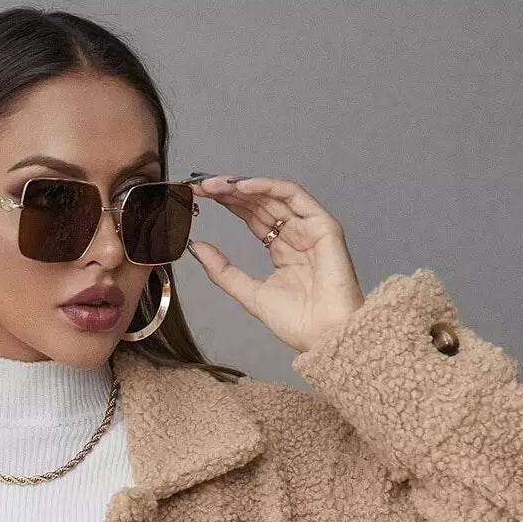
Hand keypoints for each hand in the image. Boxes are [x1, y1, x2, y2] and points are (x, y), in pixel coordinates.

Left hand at [186, 174, 364, 355]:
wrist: (323, 336)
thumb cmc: (297, 322)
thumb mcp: (249, 293)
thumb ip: (223, 271)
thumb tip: (199, 247)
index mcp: (282, 249)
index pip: (251, 216)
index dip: (227, 204)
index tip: (200, 197)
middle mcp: (296, 234)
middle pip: (260, 203)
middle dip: (230, 192)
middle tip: (202, 186)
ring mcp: (310, 227)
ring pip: (273, 195)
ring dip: (244, 186)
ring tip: (216, 185)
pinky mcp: (322, 224)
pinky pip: (293, 195)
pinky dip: (268, 186)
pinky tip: (243, 186)